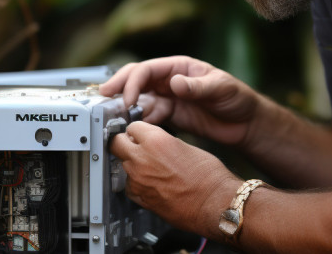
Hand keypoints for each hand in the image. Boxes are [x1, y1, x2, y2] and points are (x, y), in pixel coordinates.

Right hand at [99, 56, 260, 147]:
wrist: (245, 124)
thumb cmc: (237, 99)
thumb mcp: (221, 88)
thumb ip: (197, 87)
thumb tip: (175, 83)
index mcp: (179, 67)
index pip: (147, 69)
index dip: (133, 82)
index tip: (128, 100)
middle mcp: (170, 80)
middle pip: (136, 80)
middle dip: (118, 88)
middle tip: (102, 100)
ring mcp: (168, 98)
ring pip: (139, 99)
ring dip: (126, 108)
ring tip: (114, 119)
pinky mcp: (170, 116)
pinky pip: (148, 116)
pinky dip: (139, 122)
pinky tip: (133, 129)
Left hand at [110, 121, 239, 233]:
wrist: (215, 203)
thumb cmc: (209, 177)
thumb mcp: (187, 146)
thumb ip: (165, 142)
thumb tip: (155, 142)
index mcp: (156, 140)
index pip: (132, 126)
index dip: (137, 130)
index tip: (139, 133)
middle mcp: (142, 158)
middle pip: (116, 143)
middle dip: (124, 142)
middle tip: (132, 145)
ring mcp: (138, 179)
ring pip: (123, 165)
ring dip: (132, 164)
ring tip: (150, 168)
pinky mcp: (140, 197)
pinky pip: (129, 185)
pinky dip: (136, 183)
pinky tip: (151, 183)